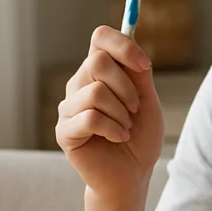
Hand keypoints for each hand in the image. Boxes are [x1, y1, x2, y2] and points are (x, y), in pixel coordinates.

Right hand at [56, 26, 163, 194]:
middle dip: (126, 87)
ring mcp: (69, 107)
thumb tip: (131, 36)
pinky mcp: (64, 131)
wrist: (133, 174)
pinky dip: (113, 129)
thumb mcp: (147, 100)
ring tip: (126, 129)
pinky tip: (118, 138)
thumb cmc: (140, 136)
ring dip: (121, 113)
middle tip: (136, 109)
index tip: (145, 66)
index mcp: (100, 71)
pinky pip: (89, 118)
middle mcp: (80, 84)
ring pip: (95, 92)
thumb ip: (137, 72)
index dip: (123, 46)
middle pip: (97, 62)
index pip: (100, 38)